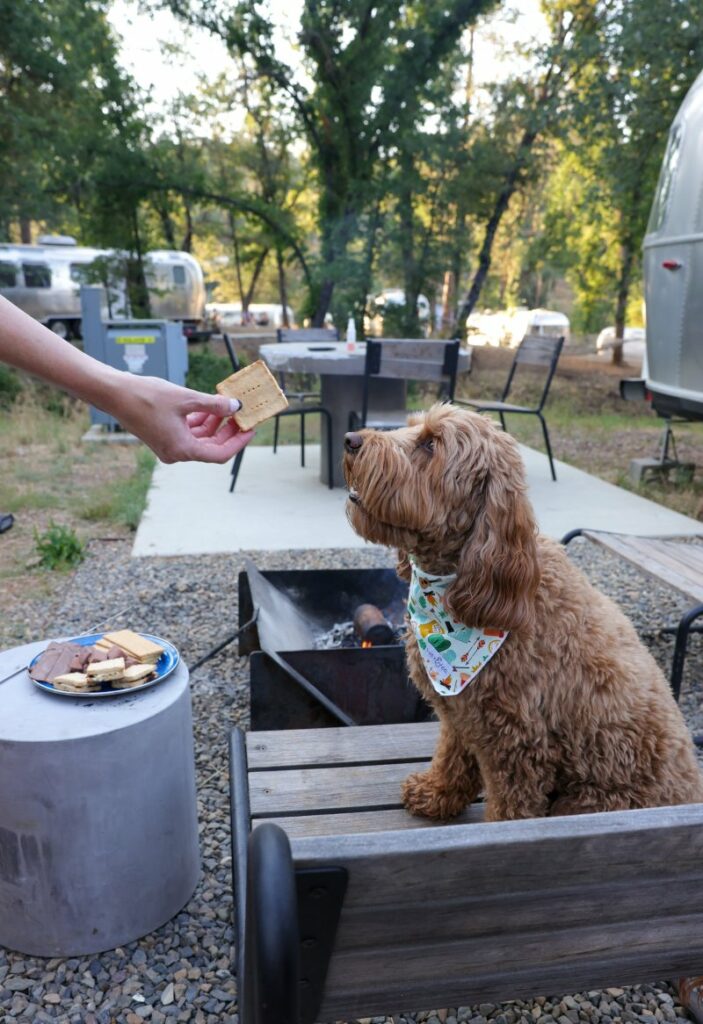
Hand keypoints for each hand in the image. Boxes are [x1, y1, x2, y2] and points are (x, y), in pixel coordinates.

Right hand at [108, 375, 254, 463]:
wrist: (115, 393)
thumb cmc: (147, 396)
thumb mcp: (186, 399)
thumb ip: (213, 405)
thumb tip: (235, 407)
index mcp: (182, 450)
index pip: (219, 454)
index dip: (238, 441)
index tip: (251, 428)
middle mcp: (176, 453)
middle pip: (211, 447)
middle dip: (228, 431)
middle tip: (242, 415)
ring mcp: (169, 446)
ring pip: (200, 439)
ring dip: (214, 424)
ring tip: (226, 405)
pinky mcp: (164, 436)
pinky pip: (188, 433)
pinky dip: (200, 421)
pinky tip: (208, 406)